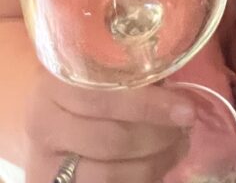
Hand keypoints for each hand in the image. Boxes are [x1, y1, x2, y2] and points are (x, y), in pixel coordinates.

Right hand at [25, 68, 194, 182]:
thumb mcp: (102, 68)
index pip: (106, 99)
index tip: (186, 111)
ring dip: (153, 163)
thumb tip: (178, 92)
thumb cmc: (87, 83)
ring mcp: (46, 160)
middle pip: (111, 140)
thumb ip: (132, 74)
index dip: (150, 107)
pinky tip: (156, 165)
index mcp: (56, 83)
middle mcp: (43, 122)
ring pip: (109, 174)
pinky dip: (139, 179)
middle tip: (183, 129)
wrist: (49, 116)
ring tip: (176, 147)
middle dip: (158, 137)